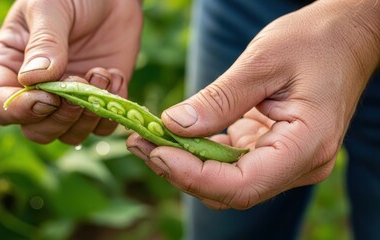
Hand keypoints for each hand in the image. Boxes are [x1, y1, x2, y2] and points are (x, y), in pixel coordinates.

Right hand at [0, 0, 141, 144]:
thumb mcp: (50, 8)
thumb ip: (43, 43)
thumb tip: (34, 80)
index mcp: (9, 66)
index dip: (19, 110)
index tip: (48, 97)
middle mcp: (37, 90)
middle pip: (36, 130)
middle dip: (60, 118)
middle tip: (81, 87)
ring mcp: (69, 99)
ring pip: (70, 134)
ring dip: (89, 115)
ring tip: (101, 73)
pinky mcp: (98, 101)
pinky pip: (102, 126)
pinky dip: (111, 110)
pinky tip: (115, 75)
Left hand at [127, 0, 379, 208]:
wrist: (344, 38)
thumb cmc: (314, 42)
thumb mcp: (263, 62)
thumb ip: (220, 99)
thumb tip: (174, 125)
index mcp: (306, 146)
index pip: (242, 184)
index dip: (193, 176)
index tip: (155, 151)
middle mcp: (299, 164)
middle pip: (230, 190)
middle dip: (180, 172)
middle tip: (140, 142)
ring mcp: (285, 161)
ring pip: (226, 182)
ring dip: (185, 165)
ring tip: (148, 139)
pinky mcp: (271, 151)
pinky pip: (230, 164)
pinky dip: (200, 154)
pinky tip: (174, 136)